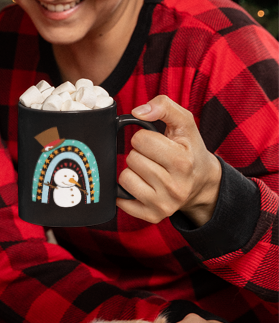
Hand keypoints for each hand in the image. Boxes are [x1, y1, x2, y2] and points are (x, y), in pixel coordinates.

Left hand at [117, 95, 221, 225]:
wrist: (202, 182)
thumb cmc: (190, 150)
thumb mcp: (184, 123)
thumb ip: (163, 106)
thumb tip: (137, 112)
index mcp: (182, 161)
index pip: (140, 140)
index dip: (144, 137)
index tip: (156, 143)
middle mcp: (174, 186)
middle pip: (131, 159)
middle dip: (139, 154)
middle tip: (154, 158)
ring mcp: (164, 204)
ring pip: (124, 178)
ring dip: (133, 171)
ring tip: (149, 171)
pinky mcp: (153, 216)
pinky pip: (120, 200)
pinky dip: (126, 191)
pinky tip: (143, 185)